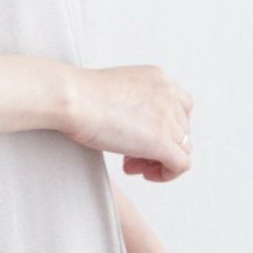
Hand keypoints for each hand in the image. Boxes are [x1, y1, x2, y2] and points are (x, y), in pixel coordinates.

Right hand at [65, 65, 193, 180]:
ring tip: (129, 164)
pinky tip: (144, 174)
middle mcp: (169, 94)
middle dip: (158, 146)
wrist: (71, 98)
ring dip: (157, 160)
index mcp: (158, 78)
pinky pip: (180, 165)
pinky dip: (166, 174)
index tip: (141, 136)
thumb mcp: (118, 88)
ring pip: (182, 149)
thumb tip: (138, 126)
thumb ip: (135, 101)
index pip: (181, 107)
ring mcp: (168, 118)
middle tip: (130, 156)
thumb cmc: (80, 94)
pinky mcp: (161, 142)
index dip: (164, 127)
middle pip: (180, 130)